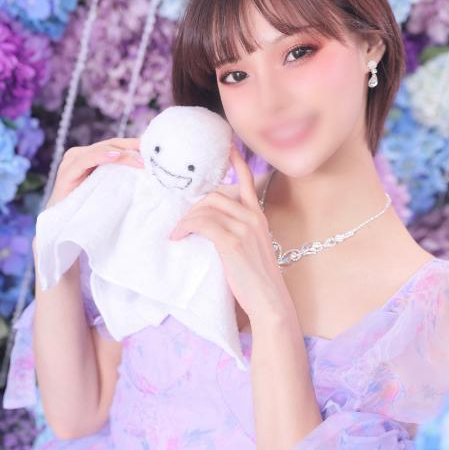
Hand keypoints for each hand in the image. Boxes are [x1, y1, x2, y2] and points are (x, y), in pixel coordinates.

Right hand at [46, 137, 144, 208]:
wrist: (64, 227)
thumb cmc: (89, 209)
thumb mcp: (110, 189)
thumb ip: (122, 176)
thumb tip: (149, 171)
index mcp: (92, 156)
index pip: (117, 145)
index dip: (135, 145)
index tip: (153, 148)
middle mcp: (81, 154)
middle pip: (111, 145)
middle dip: (132, 148)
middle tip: (150, 156)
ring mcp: (72, 161)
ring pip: (101, 149)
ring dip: (122, 154)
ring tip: (139, 160)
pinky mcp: (66, 172)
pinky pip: (85, 160)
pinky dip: (101, 156)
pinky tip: (115, 156)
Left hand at [169, 145, 293, 321]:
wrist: (270, 302)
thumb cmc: (258, 278)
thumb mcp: (252, 247)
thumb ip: (239, 230)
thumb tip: (212, 224)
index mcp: (258, 216)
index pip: (247, 181)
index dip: (236, 162)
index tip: (228, 146)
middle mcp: (253, 216)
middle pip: (215, 195)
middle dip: (195, 206)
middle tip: (184, 222)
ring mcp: (243, 228)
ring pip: (206, 208)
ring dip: (187, 219)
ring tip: (178, 232)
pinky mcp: (231, 242)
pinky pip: (202, 224)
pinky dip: (186, 227)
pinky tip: (179, 236)